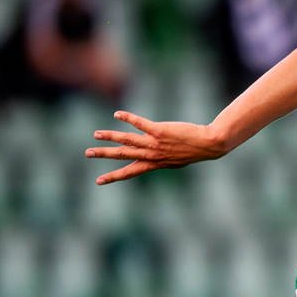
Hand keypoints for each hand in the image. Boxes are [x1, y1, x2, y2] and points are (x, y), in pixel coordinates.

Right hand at [85, 111, 227, 183]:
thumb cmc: (193, 152)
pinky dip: (128, 118)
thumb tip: (152, 160)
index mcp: (154, 164)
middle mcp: (152, 155)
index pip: (130, 172)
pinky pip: (141, 124)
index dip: (113, 177)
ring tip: (96, 134)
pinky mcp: (160, 131)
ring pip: (128, 140)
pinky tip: (117, 114)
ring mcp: (155, 143)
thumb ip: (160, 160)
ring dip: (111, 137)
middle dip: (104, 155)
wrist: (208, 144)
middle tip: (88, 153)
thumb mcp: (174, 161)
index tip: (99, 181)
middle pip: (123, 155)